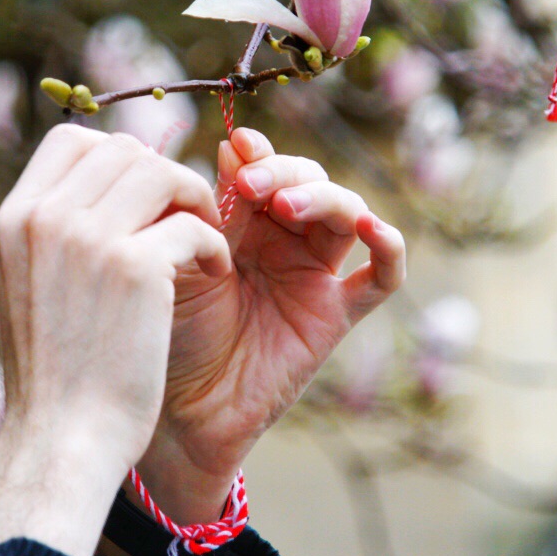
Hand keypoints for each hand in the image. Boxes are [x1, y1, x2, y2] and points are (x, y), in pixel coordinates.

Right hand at [0, 125, 230, 555]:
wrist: (61, 441)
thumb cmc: (56, 375)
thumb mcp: (33, 287)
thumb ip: (56, 234)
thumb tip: (104, 189)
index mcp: (14, 219)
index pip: (71, 140)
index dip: (118, 157)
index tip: (144, 197)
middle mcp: (45, 217)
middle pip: (124, 151)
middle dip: (166, 179)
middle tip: (188, 219)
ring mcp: (87, 237)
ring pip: (161, 174)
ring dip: (194, 202)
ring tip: (204, 242)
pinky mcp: (134, 267)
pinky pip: (191, 225)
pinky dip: (212, 245)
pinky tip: (216, 273)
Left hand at [133, 128, 405, 521]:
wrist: (178, 411)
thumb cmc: (167, 333)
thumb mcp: (179, 258)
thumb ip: (206, 208)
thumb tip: (229, 145)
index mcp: (239, 222)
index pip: (263, 167)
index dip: (256, 152)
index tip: (235, 148)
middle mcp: (281, 241)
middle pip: (307, 180)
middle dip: (283, 171)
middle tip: (250, 184)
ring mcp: (313, 275)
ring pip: (345, 213)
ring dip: (322, 197)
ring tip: (284, 205)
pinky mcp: (336, 314)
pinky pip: (381, 277)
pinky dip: (388, 247)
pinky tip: (372, 228)